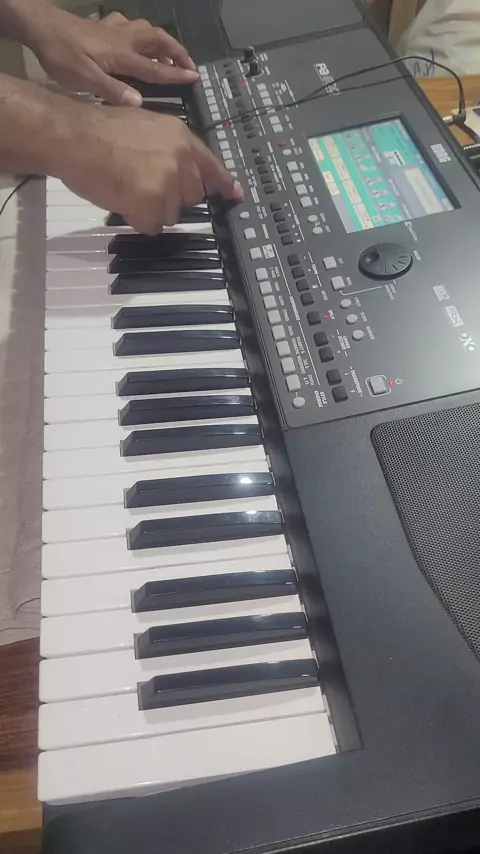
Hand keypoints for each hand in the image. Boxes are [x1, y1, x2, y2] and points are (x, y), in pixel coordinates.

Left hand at [28, 7, 198, 104]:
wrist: (42, 28)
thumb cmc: (63, 56)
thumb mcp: (86, 80)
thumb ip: (113, 91)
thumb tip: (140, 103)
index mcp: (123, 56)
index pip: (156, 68)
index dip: (176, 74)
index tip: (194, 77)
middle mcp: (124, 40)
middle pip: (159, 41)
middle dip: (177, 52)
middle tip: (189, 64)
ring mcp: (114, 30)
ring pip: (147, 30)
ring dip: (162, 41)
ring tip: (169, 54)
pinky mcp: (104, 26)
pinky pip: (128, 25)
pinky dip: (139, 32)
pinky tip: (136, 38)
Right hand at [58, 107, 243, 233]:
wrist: (76, 137)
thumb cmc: (99, 131)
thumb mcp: (144, 127)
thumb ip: (167, 149)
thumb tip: (176, 172)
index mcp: (180, 136)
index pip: (210, 165)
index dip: (224, 183)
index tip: (236, 195)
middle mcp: (181, 158)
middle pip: (190, 197)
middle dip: (169, 198)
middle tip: (140, 184)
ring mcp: (169, 181)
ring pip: (169, 214)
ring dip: (149, 209)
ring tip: (125, 187)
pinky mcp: (153, 202)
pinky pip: (151, 226)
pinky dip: (136, 220)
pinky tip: (121, 199)